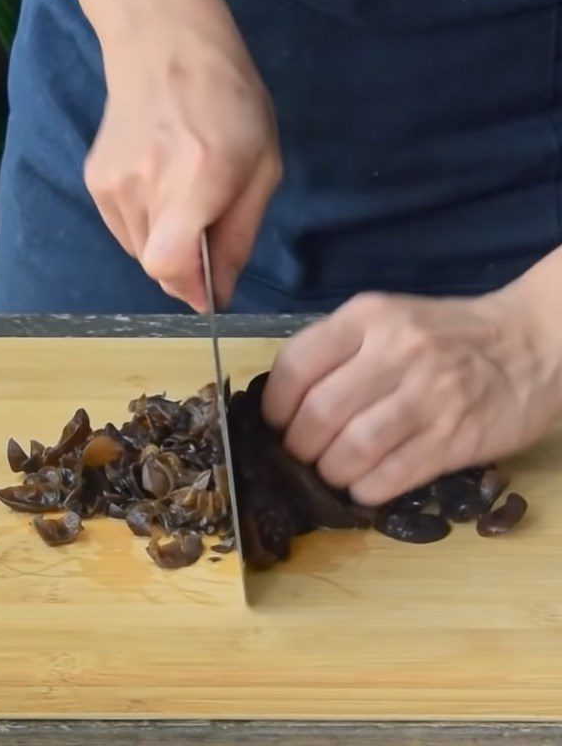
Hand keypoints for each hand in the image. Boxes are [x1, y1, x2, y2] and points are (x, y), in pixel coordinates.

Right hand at [80, 0, 280, 310]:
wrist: (164, 45)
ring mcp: (112, 182)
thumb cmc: (230, 101)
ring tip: (183, 196)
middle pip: (156, 266)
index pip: (168, 265)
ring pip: (140, 252)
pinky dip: (147, 226)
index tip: (208, 289)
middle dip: (187, 266)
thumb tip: (219, 296)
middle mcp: (147, 183)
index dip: (188, 288)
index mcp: (199, 175)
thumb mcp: (263, 167)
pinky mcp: (94, 181)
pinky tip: (160, 187)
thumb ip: (239, 236)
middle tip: (207, 225)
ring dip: (167, 244)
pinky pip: (124, 231)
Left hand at [260, 288, 561, 506]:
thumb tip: (283, 399)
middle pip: (318, 414)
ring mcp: (430, 395)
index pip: (296, 366)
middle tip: (303, 454)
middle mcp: (396, 351)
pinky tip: (364, 485)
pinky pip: (392, 476)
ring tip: (333, 471)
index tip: (277, 424)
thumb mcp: (385, 320)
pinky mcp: (456, 437)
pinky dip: (366, 489)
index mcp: (367, 317)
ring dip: (330, 472)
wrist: (531, 342)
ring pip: (352, 450)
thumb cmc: (443, 335)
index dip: (275, 406)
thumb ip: (336, 350)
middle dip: (298, 447)